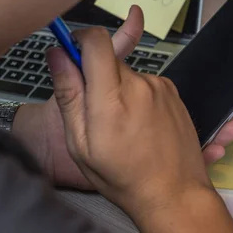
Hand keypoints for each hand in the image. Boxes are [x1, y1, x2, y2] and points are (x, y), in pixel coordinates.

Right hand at [30, 6, 232, 188]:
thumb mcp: (81, 144)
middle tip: (96, 112)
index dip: (80, 40)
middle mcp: (140, 84)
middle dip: (96, 77)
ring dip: (119, 89)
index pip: (96, 41)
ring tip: (123, 126)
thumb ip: (69, 94)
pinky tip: (140, 126)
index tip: (72, 53)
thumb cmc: (123, 177)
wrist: (174, 193)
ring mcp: (161, 86)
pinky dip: (138, 97)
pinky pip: (146, 84)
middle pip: (109, 59)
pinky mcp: (174, 92)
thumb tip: (58, 54)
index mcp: (113, 97)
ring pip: (127, 74)